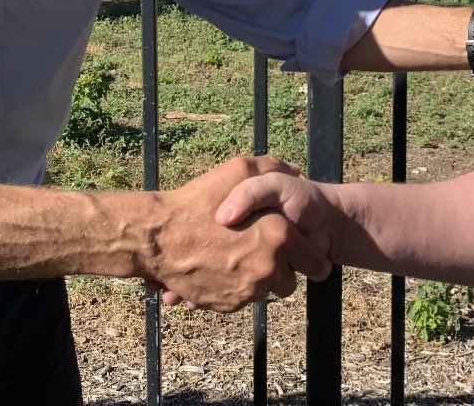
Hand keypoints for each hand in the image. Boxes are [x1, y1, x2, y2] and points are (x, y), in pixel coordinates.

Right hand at [146, 156, 331, 311]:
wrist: (158, 237)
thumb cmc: (198, 200)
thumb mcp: (239, 169)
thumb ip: (272, 167)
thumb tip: (296, 170)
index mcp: (279, 236)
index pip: (316, 264)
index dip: (312, 259)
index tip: (306, 256)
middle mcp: (268, 268)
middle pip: (290, 283)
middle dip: (281, 270)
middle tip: (263, 254)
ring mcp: (247, 291)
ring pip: (265, 293)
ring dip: (258, 280)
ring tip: (238, 259)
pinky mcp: (228, 306)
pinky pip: (242, 301)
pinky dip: (235, 289)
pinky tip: (220, 269)